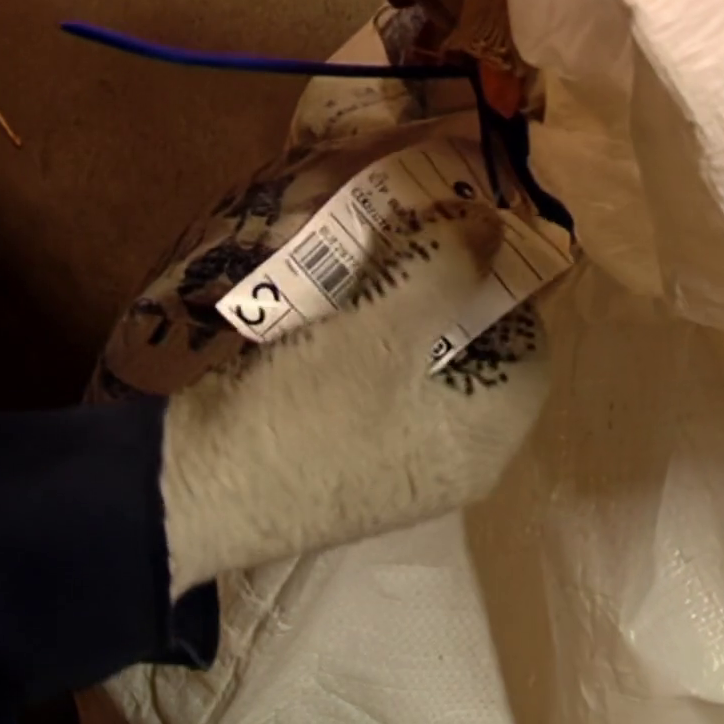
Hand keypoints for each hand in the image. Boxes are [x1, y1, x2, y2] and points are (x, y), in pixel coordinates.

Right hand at [158, 202, 550, 596]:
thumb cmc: (308, 415)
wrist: (191, 495)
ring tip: (349, 260)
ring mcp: (397, 465)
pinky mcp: (344, 461)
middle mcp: (453, 461)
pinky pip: (372, 389)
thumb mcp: (385, 328)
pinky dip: (354, 342)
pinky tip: (316, 306)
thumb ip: (449, 270)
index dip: (504, 284)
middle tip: (396, 235)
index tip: (461, 233)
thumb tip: (496, 228)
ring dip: (389, 308)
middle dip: (438, 287)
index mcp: (485, 439)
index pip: (532, 348)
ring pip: (417, 367)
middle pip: (473, 354)